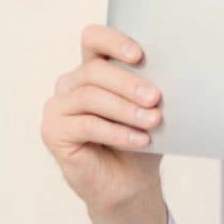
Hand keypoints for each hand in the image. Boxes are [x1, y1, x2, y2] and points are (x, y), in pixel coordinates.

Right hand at [41, 24, 165, 212]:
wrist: (130, 184)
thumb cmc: (139, 141)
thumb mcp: (149, 110)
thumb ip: (149, 90)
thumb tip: (170, 75)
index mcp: (92, 69)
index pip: (94, 39)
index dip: (113, 41)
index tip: (139, 56)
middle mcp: (71, 84)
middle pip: (94, 70)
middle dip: (128, 83)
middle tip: (155, 98)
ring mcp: (58, 106)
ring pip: (90, 97)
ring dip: (125, 109)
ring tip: (153, 122)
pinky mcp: (53, 131)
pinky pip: (86, 125)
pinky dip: (116, 132)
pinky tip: (140, 140)